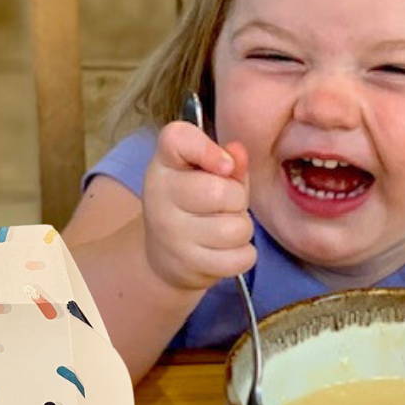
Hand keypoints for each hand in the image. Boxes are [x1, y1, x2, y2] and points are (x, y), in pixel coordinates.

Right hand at [142, 120, 254, 290]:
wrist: (164, 256)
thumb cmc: (194, 205)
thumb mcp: (207, 175)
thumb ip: (228, 161)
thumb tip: (238, 153)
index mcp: (165, 163)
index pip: (177, 139)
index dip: (208, 149)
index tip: (226, 165)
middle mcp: (160, 195)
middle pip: (222, 192)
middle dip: (238, 199)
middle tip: (226, 206)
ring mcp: (171, 233)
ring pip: (237, 228)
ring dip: (242, 228)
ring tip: (225, 228)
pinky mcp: (188, 265)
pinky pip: (241, 257)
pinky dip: (244, 255)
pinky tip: (226, 250)